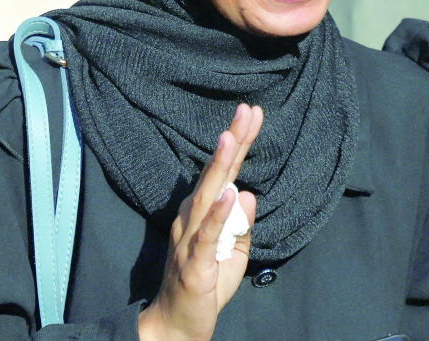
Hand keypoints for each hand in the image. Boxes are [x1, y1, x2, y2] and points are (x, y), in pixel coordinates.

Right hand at [138, 103, 263, 340]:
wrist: (176, 327)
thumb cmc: (205, 288)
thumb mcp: (234, 255)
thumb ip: (241, 225)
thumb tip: (247, 193)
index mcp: (201, 214)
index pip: (224, 172)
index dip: (238, 143)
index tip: (253, 114)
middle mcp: (191, 219)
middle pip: (214, 174)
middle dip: (232, 140)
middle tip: (246, 109)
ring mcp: (190, 240)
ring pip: (206, 196)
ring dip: (219, 166)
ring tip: (230, 137)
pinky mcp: (194, 264)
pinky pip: (206, 236)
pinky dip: (217, 214)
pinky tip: (228, 193)